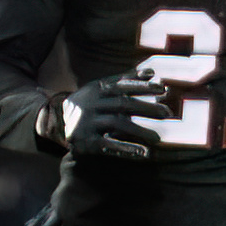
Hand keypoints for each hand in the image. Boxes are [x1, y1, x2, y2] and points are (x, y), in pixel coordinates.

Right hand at [44, 71, 166, 159]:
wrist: (59, 124)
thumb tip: (151, 72)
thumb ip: (125, 81)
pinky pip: (107, 146)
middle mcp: (91, 104)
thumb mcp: (102, 90)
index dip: (142, 87)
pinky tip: (143, 153)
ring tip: (158, 138)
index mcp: (97, 90)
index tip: (162, 89)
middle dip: (146, 108)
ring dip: (139, 131)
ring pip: (116, 124)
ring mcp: (87, 123)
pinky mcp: (85, 142)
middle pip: (122, 104)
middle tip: (166, 113)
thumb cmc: (90, 105)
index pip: (123, 86)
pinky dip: (126, 149)